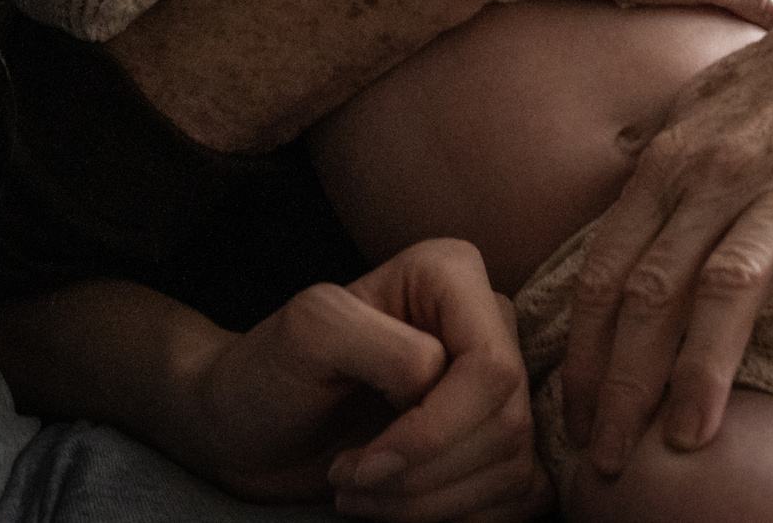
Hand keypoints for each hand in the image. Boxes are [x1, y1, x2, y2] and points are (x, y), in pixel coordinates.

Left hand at [185, 240, 549, 522]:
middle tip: (350, 482)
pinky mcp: (501, 441)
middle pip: (507, 424)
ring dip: (429, 503)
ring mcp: (500, 385)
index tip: (363, 464)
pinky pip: (521, 496)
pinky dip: (459, 518)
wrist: (251, 426)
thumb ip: (381, 342)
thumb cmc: (270, 371)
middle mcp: (487, 321)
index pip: (491, 369)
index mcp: (452, 274)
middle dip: (424, 474)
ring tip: (361, 494)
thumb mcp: (310, 333)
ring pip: (512, 466)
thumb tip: (438, 378)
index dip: (435, 431)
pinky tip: (401, 507)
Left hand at [555, 0, 772, 477]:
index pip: (605, 270)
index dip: (582, 349)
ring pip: (728, 284)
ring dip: (704, 367)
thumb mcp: (703, 103)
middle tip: (609, 456)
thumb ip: (658, 154)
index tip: (570, 412)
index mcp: (670, 163)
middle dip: (623, 380)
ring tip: (689, 437)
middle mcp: (717, 174)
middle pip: (651, 290)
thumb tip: (614, 188)